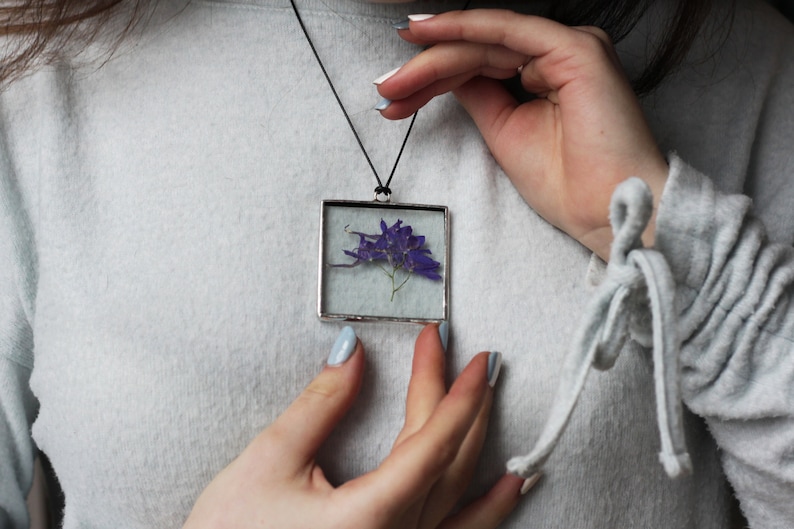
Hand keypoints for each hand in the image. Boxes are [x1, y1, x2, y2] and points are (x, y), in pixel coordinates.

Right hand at [183, 325, 531, 528]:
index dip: (454, 392)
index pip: (430, 443)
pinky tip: (508, 486)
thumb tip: (351, 353)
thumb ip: (319, 405)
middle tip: (458, 356)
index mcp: (370, 517)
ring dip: (476, 442)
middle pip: (444, 458)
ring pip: (457, 492)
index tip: (466, 355)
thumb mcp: (270, 462)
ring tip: (493, 401)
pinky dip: (487, 507)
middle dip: (456, 401)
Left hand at [376, 10, 668, 259]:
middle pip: (477, 53)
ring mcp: (568, 48)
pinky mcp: (575, 48)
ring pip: (484, 44)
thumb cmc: (568, 184)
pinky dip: (463, 30)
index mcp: (546, 74)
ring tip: (394, 82)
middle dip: (424, 72)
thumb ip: (479, 96)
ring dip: (432, 59)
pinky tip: (426, 33)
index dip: (432, 79)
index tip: (394, 96)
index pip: (479, 66)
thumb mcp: (504, 133)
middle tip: (385, 88)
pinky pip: (506, 30)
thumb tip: (447, 77)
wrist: (606, 210)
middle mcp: (557, 56)